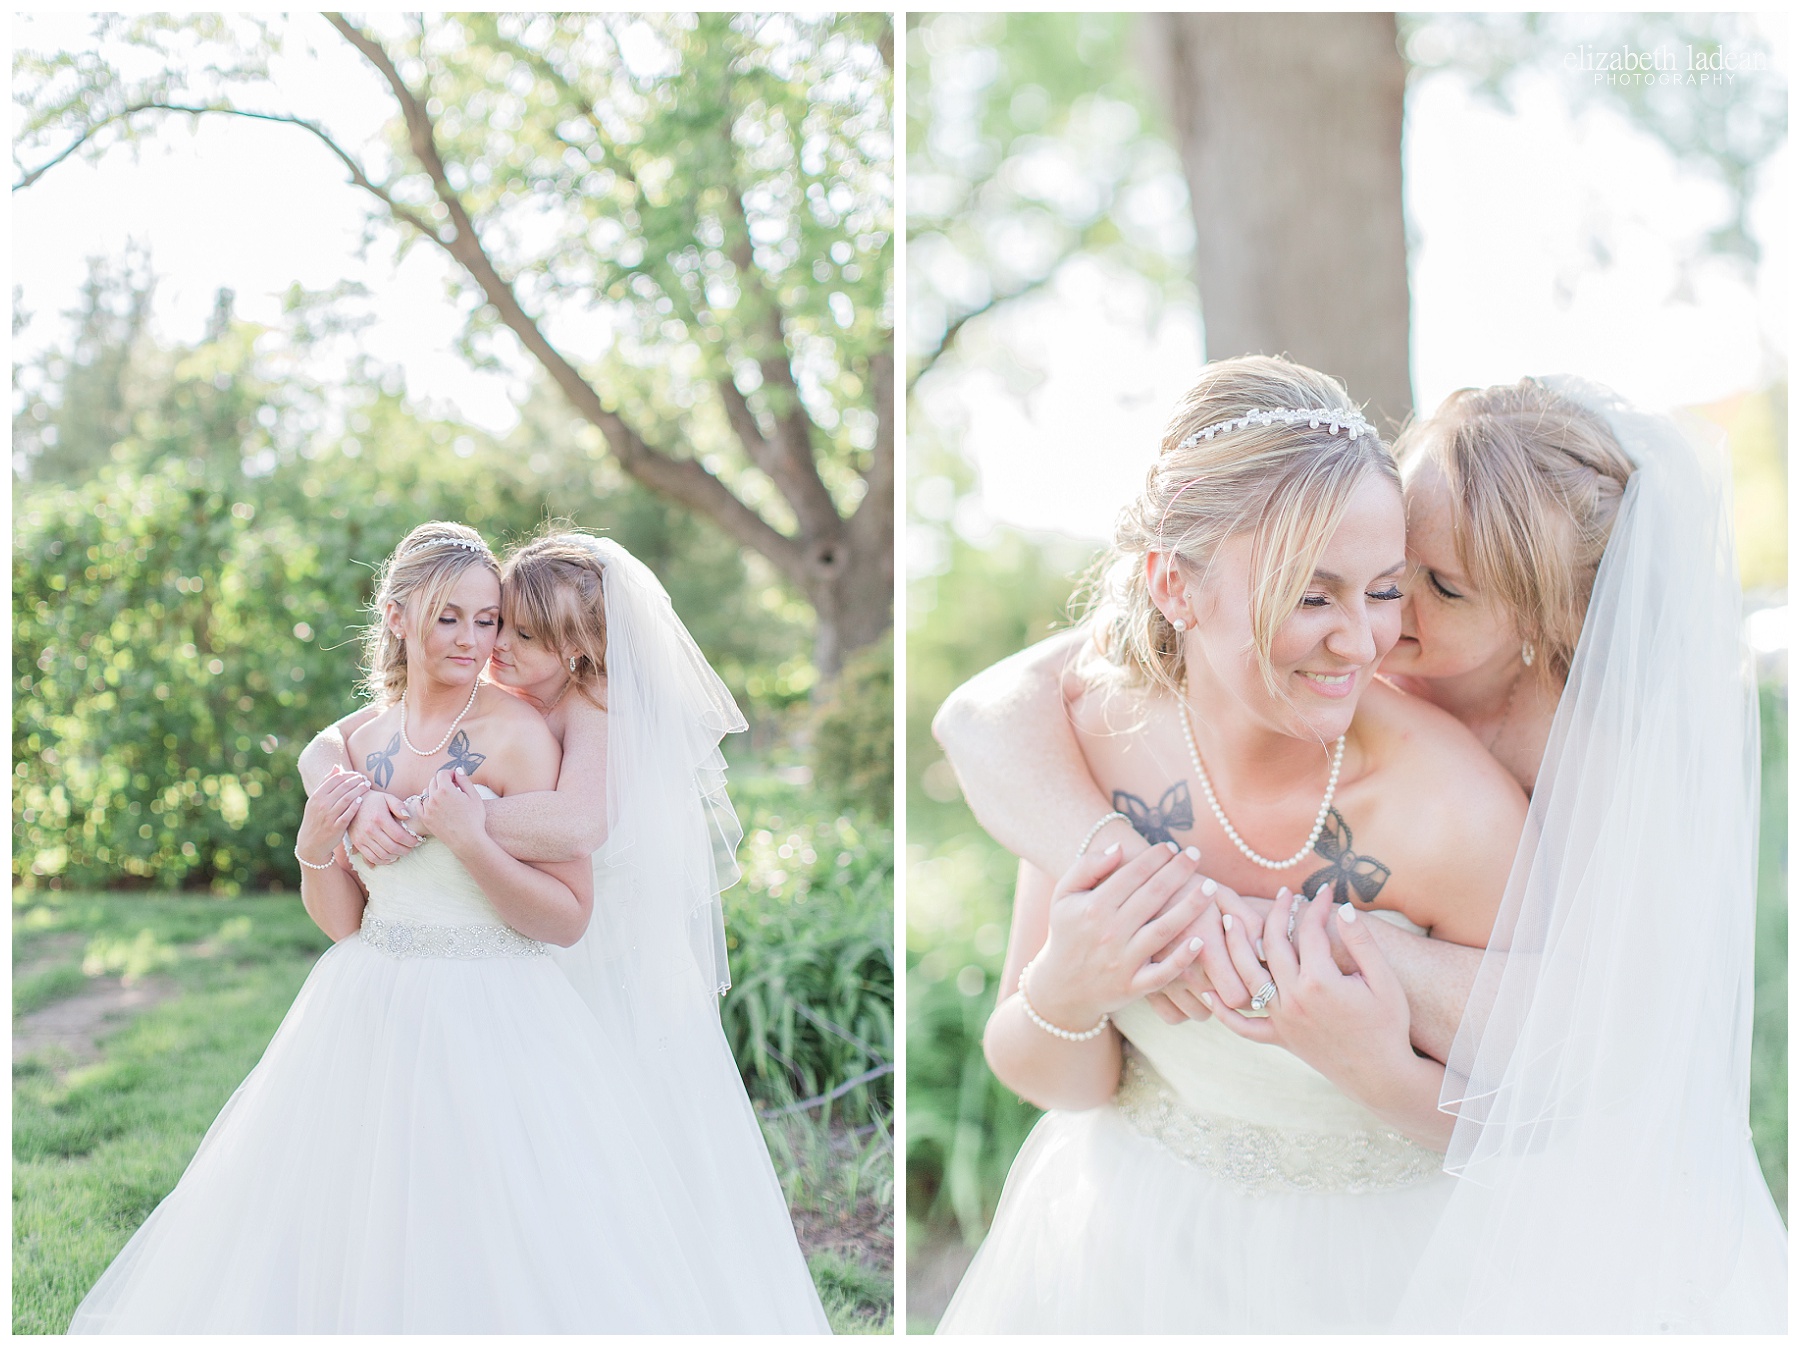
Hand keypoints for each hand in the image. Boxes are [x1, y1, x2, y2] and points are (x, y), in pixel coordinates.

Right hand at [296, 767, 368, 868]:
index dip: (348, 774)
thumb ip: (326, 783)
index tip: (357, 774)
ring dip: (359, 790)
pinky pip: (348, 814)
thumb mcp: (315, 800)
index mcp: (316, 796)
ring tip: (367, 786)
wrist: (311, 843)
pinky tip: (362, 800)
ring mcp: (329, 817)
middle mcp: (322, 805)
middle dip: (356, 781)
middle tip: (365, 778)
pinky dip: (355, 806)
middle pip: (343, 787)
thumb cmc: (316, 818)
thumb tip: (337, 767)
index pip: (335, 779)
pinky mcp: (336, 828)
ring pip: (347, 799)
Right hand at [347, 789, 419, 865]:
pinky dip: (383, 861)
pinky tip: (391, 857)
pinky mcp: (358, 844)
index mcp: (379, 818)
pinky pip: (371, 858)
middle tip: (411, 848)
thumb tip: (408, 816)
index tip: (418, 841)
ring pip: (383, 855)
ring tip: (402, 851)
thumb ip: (399, 806)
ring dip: (396, 856)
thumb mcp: (387, 798)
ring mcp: (362, 838)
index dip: (411, 841)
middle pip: (392, 847)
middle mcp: (370, 830)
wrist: (351, 803)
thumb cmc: (374, 800)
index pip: (399, 836)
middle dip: (405, 850)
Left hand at [412, 769, 486, 851]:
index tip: (456, 779)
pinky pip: (420, 804)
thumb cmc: (474, 818)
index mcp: (445, 789)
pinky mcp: (424, 818)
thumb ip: (464, 780)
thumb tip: (457, 770)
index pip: (442, 773)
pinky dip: (426, 802)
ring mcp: (427, 808)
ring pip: (426, 792)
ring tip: (446, 799)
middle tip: (453, 789)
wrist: (467, 840)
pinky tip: (434, 805)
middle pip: (433, 781)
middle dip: (443, 782)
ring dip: (434, 792)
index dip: (450, 774)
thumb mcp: (474, 796)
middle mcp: (433, 797)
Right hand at [1025, 842, 1208, 1032]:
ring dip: (1191, 906)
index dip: (1156, 857)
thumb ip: (1086, 867)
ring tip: (1211, 888)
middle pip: (1154, 895)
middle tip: (1197, 855)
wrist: (1062, 988)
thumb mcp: (1063, 896)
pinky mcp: (1133, 986)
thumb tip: (1119, 848)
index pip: (1133, 874)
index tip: (1172, 847)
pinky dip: (1181, 959)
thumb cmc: (1067, 934)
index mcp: (1093, 907)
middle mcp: (1110, 932)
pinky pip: (1163, 973)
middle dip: (1179, 871)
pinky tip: (1201, 941)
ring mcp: (1123, 961)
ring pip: (1164, 929)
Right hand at [1141, 873, 1276, 1023]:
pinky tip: (1191, 987)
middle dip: (1233, 995)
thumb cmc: (1187, 887)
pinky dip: (1184, 1006)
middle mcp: (1181, 971)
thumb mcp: (1223, 896)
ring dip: (1210, 1002)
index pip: (1238, 998)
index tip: (1253, 974)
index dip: (1252, 990)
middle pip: (1222, 1009)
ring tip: (1212, 976)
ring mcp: (1161, 981)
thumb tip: (1265, 954)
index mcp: (1204, 949)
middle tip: (1236, 973)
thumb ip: (1250, 923)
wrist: (1136, 885)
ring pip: (1199, 1014)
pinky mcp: (1145, 986)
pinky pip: (1174, 1016)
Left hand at [1206, 884, 1414, 1095]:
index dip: (1315, 907)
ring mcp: (1282, 1020)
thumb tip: (1343, 908)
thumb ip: (1361, 943)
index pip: (1309, 931)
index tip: (1324, 891)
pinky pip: (1243, 1026)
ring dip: (1234, 946)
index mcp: (1320, 981)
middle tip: (1282, 894)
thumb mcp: (1384, 981)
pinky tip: (1207, 993)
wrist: (1382, 1076)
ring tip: (1228, 920)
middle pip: (1272, 945)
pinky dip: (1223, 1011)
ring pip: (1248, 977)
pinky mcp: (1279, 1039)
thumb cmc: (1389, 1026)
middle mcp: (1293, 998)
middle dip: (1276, 913)